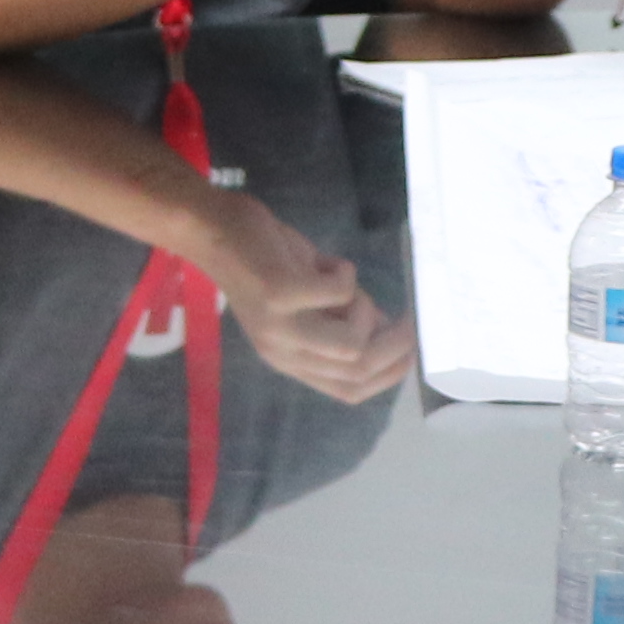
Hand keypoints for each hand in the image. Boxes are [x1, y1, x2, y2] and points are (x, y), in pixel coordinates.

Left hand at [201, 194, 411, 402]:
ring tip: (349, 285)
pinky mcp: (277, 293)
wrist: (211, 231)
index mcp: (289, 360)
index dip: (389, 375)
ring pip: (350, 345)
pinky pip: (336, 293)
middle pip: (357, 372)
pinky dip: (346, 275)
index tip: (412, 348)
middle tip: (407, 317)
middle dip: (394, 346)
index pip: (350, 392)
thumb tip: (383, 328)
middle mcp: (282, 352)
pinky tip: (330, 263)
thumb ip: (340, 318)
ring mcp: (278, 326)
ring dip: (366, 311)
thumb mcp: (306, 301)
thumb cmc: (263, 262)